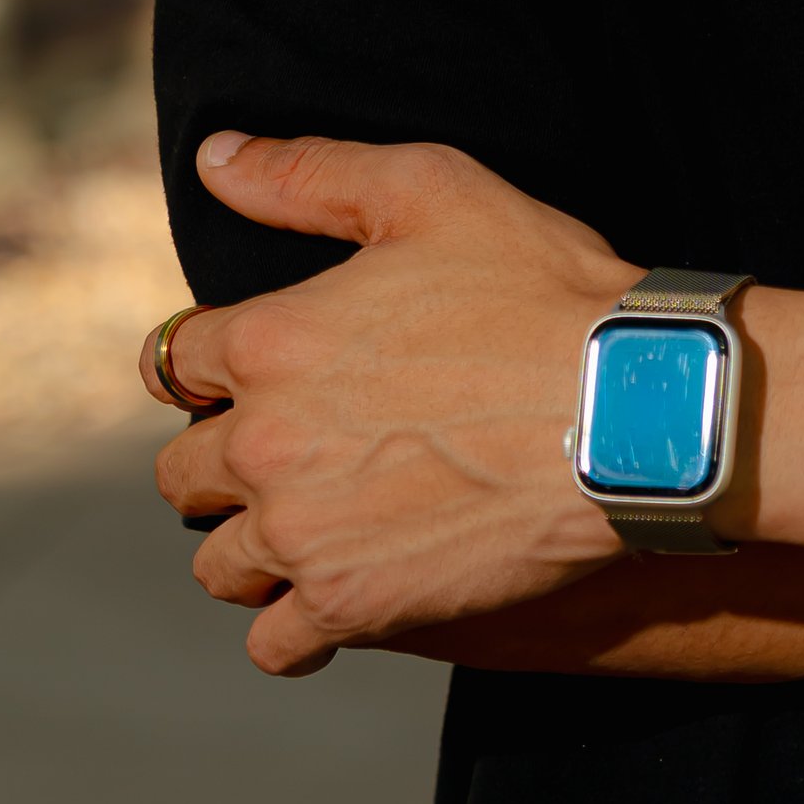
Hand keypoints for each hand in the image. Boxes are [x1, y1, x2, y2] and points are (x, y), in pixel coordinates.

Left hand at [146, 134, 631, 675]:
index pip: (175, 360)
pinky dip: (296, 627)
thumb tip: (214, 158)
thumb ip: (309, 173)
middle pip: (181, 470)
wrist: (628, 408)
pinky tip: (335, 595)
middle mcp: (264, 444)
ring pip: (219, 563)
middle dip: (222, 457)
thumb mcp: (431, 190)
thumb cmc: (539, 289)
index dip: (212, 361)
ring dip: (253, 544)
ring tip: (313, 523)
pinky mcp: (351, 605)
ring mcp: (303, 534)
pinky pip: (276, 645)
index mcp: (271, 340)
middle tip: (293, 448)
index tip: (252, 371)